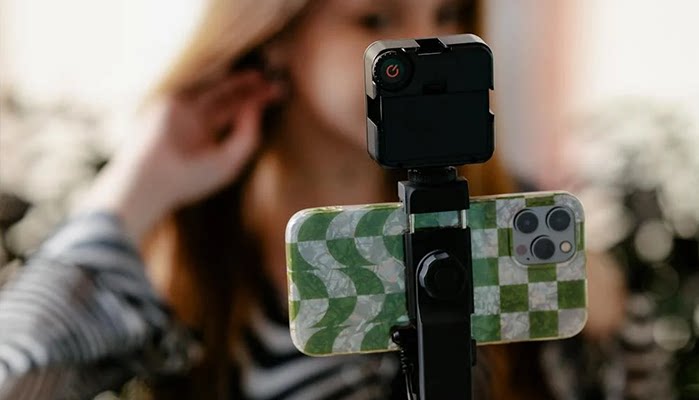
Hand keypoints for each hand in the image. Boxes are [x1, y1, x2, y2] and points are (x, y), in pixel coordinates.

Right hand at [78, 70, 281, 243]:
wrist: (153, 180)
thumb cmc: (193, 178)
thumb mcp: (230, 160)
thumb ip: (248, 135)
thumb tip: (255, 107)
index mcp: (209, 140)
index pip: (235, 116)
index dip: (255, 105)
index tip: (276, 95)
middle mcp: (196, 124)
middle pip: (227, 101)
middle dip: (249, 91)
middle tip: (272, 82)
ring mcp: (183, 112)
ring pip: (213, 91)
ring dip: (234, 82)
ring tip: (258, 76)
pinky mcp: (171, 103)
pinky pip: (195, 85)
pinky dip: (212, 79)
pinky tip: (232, 74)